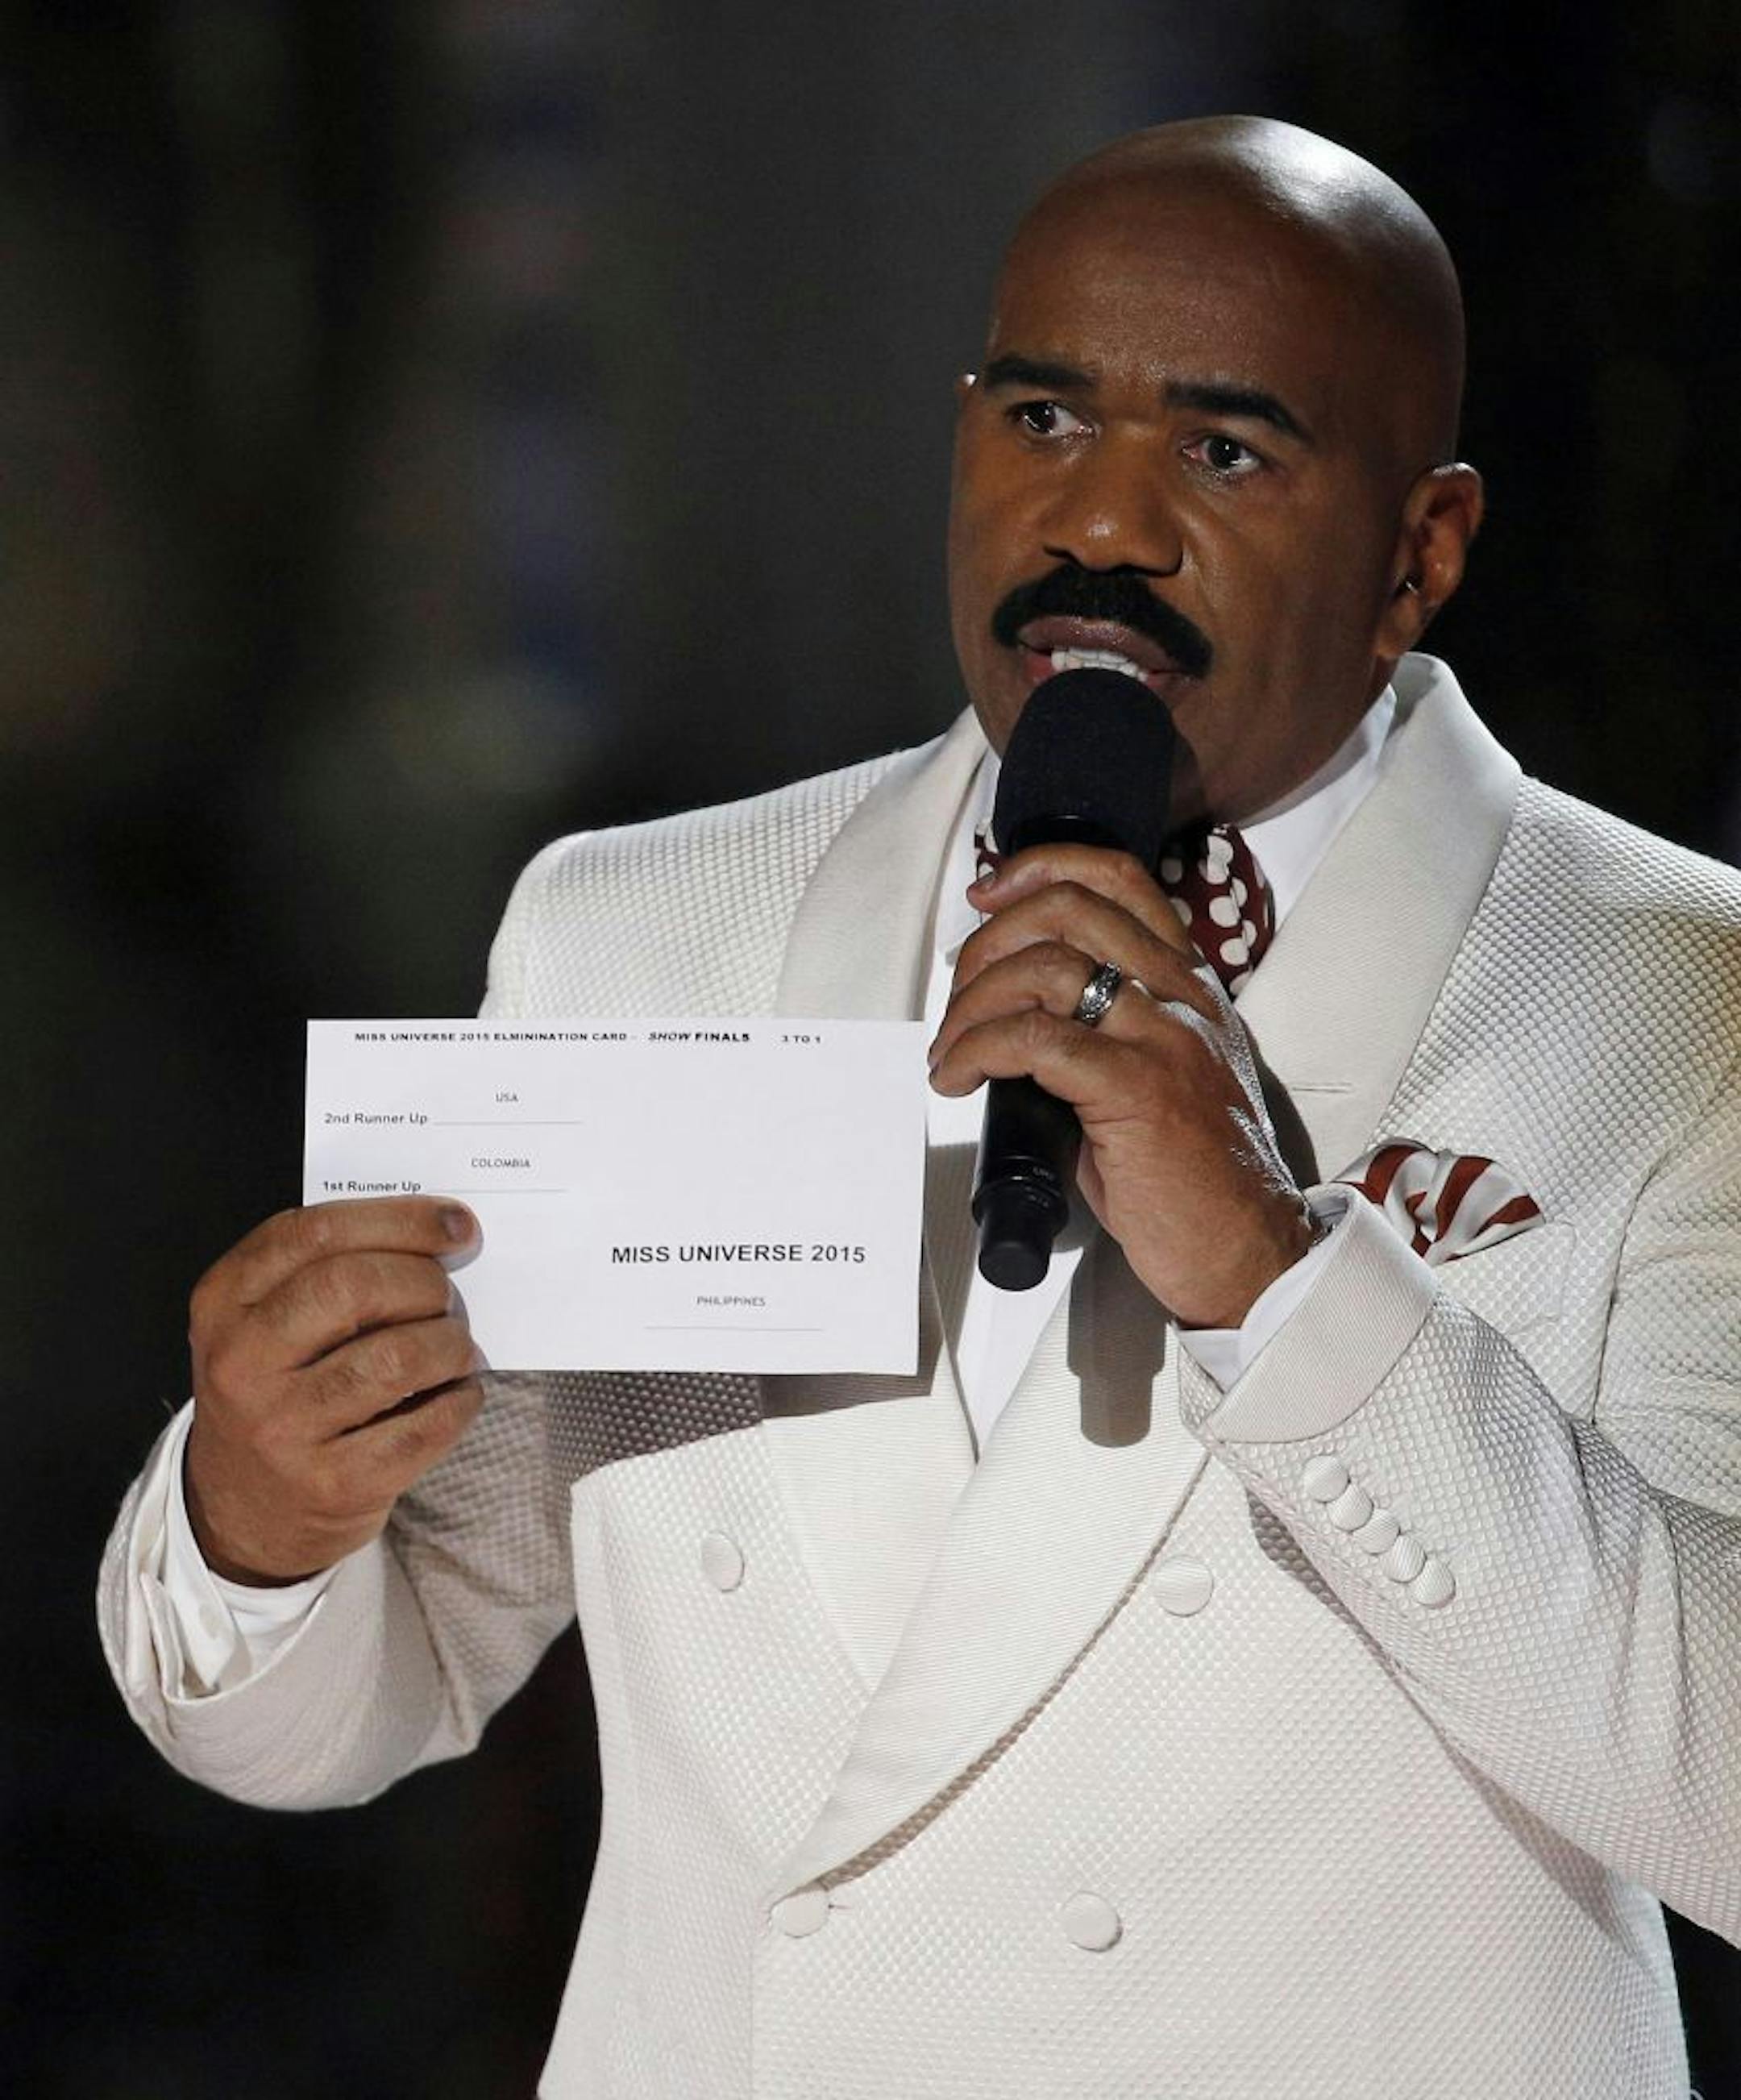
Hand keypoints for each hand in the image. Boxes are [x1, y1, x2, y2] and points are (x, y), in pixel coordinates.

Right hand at [184, 1197, 485, 1583]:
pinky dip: (460, 1399)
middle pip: (354, 1288)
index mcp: (224, 1304)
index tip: (454, 1224)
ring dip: (450, 1342)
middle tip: (448, 1295)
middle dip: (424, 1281)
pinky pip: (423, 1426)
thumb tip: (439, 1234)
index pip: (314, 1234)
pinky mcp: (334, 1484)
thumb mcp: (264, 1324)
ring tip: (456, 1347)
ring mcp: (284, 1429)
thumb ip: (329, 1269)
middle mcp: (243, 1364)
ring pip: (396, 1358)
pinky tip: (459, 1392)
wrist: (244, 1515)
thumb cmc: (277, 1392)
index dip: (398, 1220)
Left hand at [927, 843, 1313, 1327]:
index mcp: (1189, 987)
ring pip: (1045, 966)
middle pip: (1067, 909)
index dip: (1039, 869)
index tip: (988, 899)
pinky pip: (1034, 1041)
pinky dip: (976, 1050)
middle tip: (958, 1002)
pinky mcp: (1138, 1090)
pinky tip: (957, 1079)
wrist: (1250, 1252)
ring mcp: (1164, 1039)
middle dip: (986, 945)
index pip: (1118, 878)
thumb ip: (1108, 1032)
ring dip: (971, 1004)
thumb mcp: (1162, 1078)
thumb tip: (1019, 1015)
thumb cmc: (1196, 1181)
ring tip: (951, 1051)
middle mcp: (1182, 998)